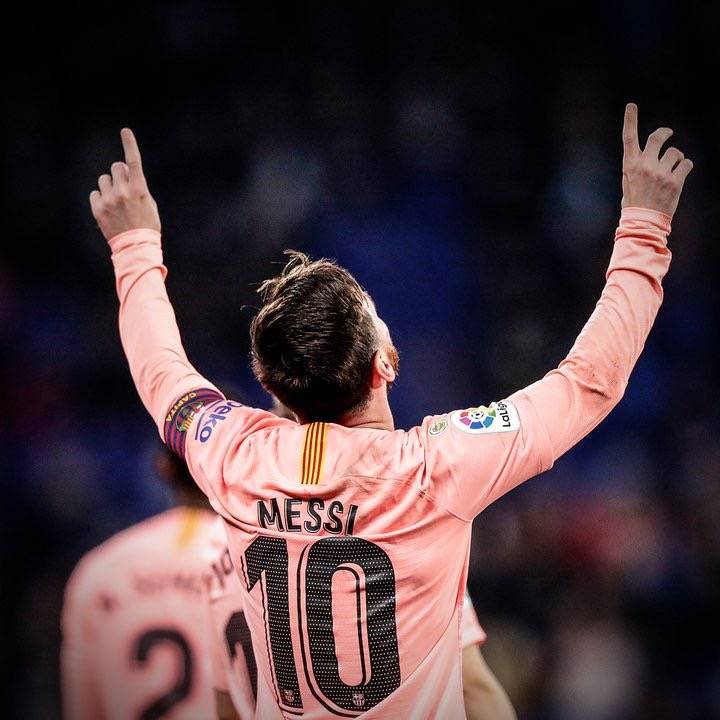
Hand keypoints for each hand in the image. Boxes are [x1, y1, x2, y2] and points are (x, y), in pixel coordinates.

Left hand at [90, 128, 160, 239]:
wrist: (136, 246)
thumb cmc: (147, 224)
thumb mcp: (150, 204)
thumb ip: (139, 186)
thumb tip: (126, 172)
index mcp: (139, 189)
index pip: (134, 161)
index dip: (130, 144)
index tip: (125, 131)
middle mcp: (123, 192)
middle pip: (116, 167)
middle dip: (120, 174)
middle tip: (124, 187)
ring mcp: (109, 200)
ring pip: (104, 179)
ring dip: (109, 186)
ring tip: (116, 201)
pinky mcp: (98, 209)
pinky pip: (95, 193)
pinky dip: (100, 198)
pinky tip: (108, 209)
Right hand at [621, 103, 692, 217]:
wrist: (643, 221)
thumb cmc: (634, 203)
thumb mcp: (629, 182)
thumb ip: (637, 167)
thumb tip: (648, 157)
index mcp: (630, 165)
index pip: (628, 138)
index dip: (630, 120)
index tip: (631, 106)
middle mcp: (645, 165)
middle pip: (657, 138)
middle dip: (665, 133)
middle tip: (668, 133)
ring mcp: (660, 173)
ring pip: (675, 153)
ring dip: (676, 158)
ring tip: (672, 170)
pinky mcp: (674, 181)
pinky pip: (686, 164)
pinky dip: (685, 168)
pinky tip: (679, 176)